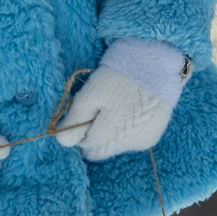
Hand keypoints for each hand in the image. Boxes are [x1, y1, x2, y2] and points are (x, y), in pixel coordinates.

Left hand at [51, 38, 190, 161]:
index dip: (83, 132)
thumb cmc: (116, 78)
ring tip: (120, 106)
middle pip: (103, 149)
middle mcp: (124, 147)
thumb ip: (75, 120)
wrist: (154, 66)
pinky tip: (133, 110)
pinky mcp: (153, 137)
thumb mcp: (89, 95)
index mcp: (106, 138)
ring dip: (114, 133)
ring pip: (118, 145)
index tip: (88, 113)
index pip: (86, 149)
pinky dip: (130, 130)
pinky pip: (133, 140)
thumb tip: (62, 142)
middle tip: (103, 108)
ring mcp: (141, 143)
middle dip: (98, 133)